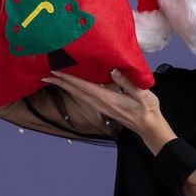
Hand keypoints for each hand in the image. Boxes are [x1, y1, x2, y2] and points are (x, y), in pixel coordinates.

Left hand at [42, 69, 176, 154]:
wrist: (148, 126)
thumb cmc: (147, 110)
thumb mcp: (142, 94)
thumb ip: (127, 82)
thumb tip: (112, 70)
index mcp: (108, 99)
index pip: (84, 87)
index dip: (69, 79)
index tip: (56, 72)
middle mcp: (101, 103)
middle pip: (77, 91)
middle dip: (61, 82)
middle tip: (46, 74)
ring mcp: (101, 106)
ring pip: (79, 95)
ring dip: (65, 86)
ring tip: (54, 78)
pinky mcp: (103, 107)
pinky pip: (85, 96)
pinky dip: (75, 89)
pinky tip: (72, 85)